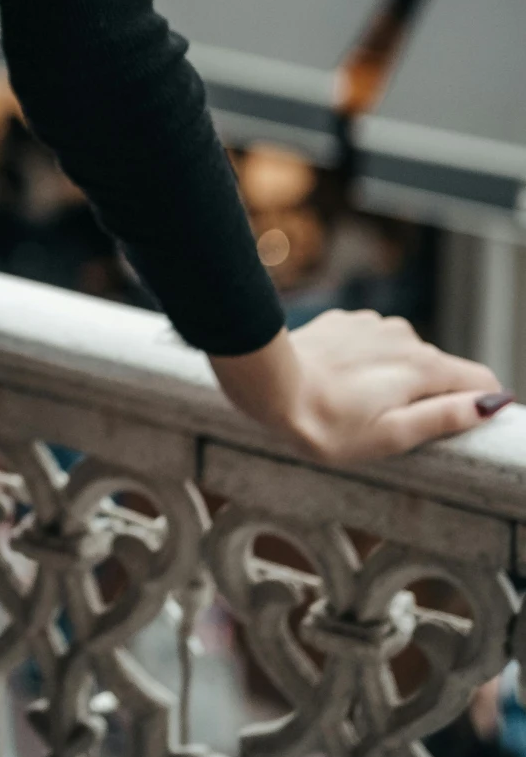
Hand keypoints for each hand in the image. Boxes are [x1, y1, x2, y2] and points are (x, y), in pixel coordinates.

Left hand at [212, 309, 508, 467]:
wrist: (267, 382)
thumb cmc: (326, 423)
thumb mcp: (391, 435)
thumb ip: (443, 418)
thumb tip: (490, 406)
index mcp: (423, 367)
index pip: (480, 379)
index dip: (479, 405)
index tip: (459, 428)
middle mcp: (405, 336)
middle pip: (439, 370)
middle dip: (426, 397)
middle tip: (387, 426)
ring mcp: (373, 324)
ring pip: (403, 355)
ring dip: (392, 378)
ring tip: (355, 406)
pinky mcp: (346, 321)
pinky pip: (372, 344)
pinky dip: (365, 363)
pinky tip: (337, 382)